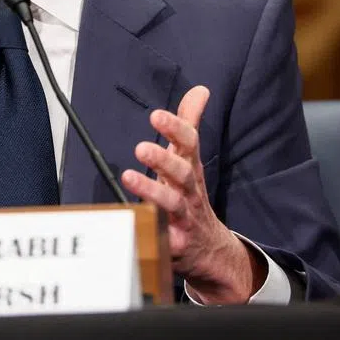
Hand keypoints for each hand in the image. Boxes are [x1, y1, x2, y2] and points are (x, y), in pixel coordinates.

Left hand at [121, 85, 262, 303]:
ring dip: (151, 191)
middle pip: (182, 174)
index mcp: (191, 168)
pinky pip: (161, 238)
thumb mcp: (191, 160)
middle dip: (163, 160)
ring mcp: (184, 219)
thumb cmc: (191, 196)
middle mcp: (189, 191)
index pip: (189, 144)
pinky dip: (149, 230)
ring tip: (129, 176)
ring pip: (171, 204)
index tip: (156, 115)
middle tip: (142, 147)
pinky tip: (133, 220)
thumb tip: (200, 90)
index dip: (175, 129)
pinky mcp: (174, 245)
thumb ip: (189, 125)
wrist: (211, 249)